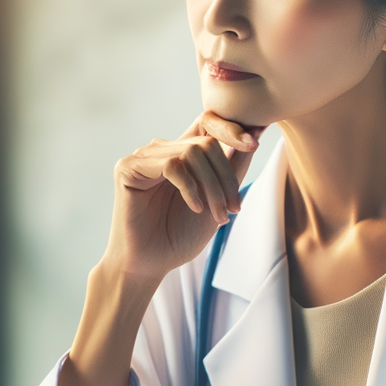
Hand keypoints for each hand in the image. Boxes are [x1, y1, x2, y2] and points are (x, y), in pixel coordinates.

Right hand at [106, 112, 262, 281]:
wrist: (150, 264)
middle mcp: (161, 150)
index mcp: (180, 153)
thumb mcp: (218, 198)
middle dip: (226, 177)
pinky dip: (190, 187)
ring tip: (217, 216)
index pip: (208, 122)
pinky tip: (195, 208)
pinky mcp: (128, 168)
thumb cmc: (180, 235)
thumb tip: (256, 131)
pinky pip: (171, 165)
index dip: (232, 126)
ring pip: (191, 153)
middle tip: (233, 209)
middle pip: (206, 142)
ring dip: (212, 187)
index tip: (254, 143)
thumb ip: (233, 165)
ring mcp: (143, 157)